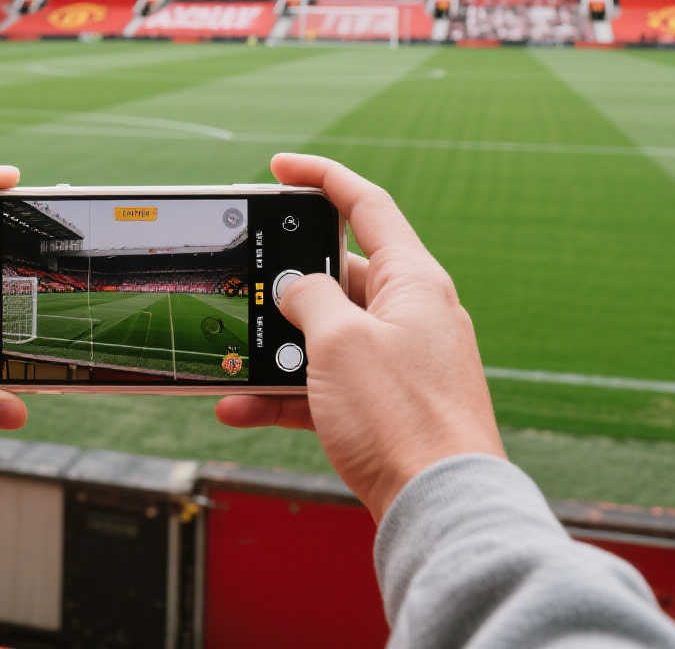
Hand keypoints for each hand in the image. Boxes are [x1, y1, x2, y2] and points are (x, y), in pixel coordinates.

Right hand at [216, 153, 504, 521]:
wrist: (440, 507)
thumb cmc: (402, 417)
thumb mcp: (340, 342)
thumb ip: (310, 299)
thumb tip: (296, 288)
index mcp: (414, 280)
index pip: (366, 206)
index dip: (322, 178)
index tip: (281, 168)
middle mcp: (413, 315)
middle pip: (340, 276)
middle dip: (286, 286)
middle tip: (244, 287)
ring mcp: (400, 363)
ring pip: (326, 337)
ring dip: (277, 349)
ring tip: (234, 358)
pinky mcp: (386, 408)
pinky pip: (327, 386)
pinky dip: (285, 394)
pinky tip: (240, 408)